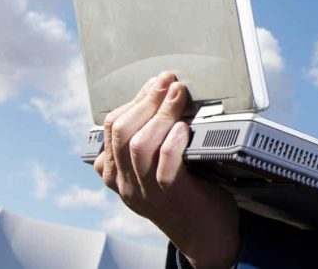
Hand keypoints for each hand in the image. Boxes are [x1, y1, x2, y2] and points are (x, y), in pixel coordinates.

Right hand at [95, 72, 240, 268]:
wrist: (206, 236)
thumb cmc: (188, 194)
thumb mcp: (157, 169)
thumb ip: (151, 143)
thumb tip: (162, 97)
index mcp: (118, 175)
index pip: (111, 130)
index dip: (133, 101)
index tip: (154, 83)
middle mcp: (127, 184)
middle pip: (121, 133)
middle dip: (145, 100)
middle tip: (167, 81)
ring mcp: (148, 192)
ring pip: (139, 146)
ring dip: (161, 114)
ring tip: (179, 95)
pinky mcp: (174, 196)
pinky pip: (165, 166)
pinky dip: (173, 142)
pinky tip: (185, 128)